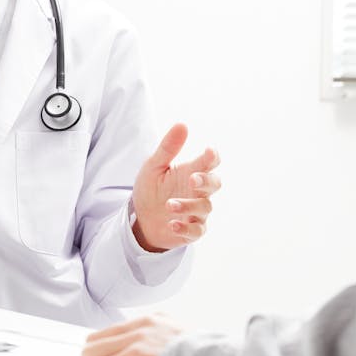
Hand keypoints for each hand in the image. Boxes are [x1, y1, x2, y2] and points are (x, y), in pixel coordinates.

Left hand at [132, 124, 220, 251]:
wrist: (140, 218)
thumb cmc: (151, 189)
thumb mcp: (154, 167)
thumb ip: (168, 148)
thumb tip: (182, 124)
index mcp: (191, 171)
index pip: (210, 162)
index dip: (212, 157)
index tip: (209, 152)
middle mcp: (197, 191)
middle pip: (215, 184)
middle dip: (206, 181)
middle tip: (192, 179)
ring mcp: (196, 211)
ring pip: (204, 207)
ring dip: (188, 206)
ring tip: (168, 204)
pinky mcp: (191, 230)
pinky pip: (196, 231)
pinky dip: (186, 228)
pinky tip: (172, 224)